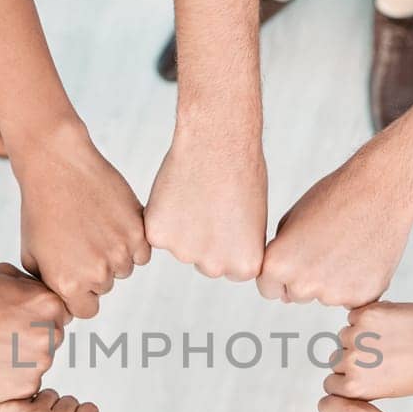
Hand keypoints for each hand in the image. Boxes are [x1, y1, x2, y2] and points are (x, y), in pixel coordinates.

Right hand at [0, 262, 68, 400]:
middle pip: (52, 337)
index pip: (60, 312)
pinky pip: (27, 382)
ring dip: (23, 357)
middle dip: (33, 335)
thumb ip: (35, 284)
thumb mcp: (4, 274)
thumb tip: (51, 296)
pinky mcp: (25, 388)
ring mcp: (39, 364)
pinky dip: (12, 377)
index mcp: (49, 303)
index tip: (13, 315)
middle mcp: (50, 335)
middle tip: (0, 332)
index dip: (36, 313)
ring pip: (40, 361)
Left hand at [17, 122, 149, 317]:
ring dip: (115, 255)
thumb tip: (65, 305)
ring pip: (125, 269)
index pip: (86, 309)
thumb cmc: (39, 210)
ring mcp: (119, 253)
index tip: (75, 271)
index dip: (80, 293)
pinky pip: (142, 253)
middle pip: (105, 288)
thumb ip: (50, 285)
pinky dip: (132, 242)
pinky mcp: (137, 231)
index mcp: (68, 285)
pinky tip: (111, 223)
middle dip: (96, 271)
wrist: (57, 167)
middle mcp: (96, 274)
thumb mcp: (32, 255)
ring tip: (94, 228)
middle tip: (81, 240)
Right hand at [145, 121, 266, 280]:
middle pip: (206, 262)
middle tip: (211, 206)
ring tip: (196, 195)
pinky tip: (178, 192)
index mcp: (244, 266)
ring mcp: (184, 253)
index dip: (230, 242)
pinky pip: (158, 232)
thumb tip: (223, 257)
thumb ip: (238, 247)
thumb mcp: (254, 221)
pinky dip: (164, 216)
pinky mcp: (158, 235)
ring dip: (184, 228)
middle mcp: (215, 267)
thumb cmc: (243, 173)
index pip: (233, 269)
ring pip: (181, 246)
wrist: (218, 142)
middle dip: (207, 240)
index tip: (231, 218)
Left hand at [257, 159, 412, 306]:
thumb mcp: (290, 221)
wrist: (379, 189)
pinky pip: (353, 297)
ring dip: (333, 281)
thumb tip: (282, 285)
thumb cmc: (334, 198)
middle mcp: (302, 285)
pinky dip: (358, 282)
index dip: (282, 273)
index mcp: (277, 265)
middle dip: (307, 278)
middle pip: (297, 295)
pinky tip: (365, 255)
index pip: (269, 289)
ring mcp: (334, 294)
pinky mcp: (363, 296)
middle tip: (327, 247)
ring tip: (348, 247)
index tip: (298, 257)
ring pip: (326, 296)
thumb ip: (279, 255)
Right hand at [324, 301, 412, 399]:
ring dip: (361, 336)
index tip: (366, 374)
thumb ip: (363, 383)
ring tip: (391, 340)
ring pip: (345, 335)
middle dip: (353, 357)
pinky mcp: (368, 314)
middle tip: (383, 356)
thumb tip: (341, 371)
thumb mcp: (389, 390)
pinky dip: (369, 318)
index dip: (348, 377)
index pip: (331, 382)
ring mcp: (358, 337)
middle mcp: (352, 363)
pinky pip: (355, 315)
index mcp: (355, 388)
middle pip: (336, 358)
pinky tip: (393, 325)